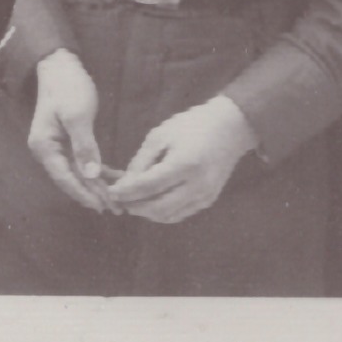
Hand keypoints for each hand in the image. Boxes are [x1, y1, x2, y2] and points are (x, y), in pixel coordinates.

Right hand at [28, 50, 116, 213]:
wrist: (61, 67)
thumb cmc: (67, 87)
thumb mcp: (77, 115)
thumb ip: (84, 146)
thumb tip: (91, 175)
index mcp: (44, 146)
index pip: (65, 177)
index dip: (84, 193)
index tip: (102, 205)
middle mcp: (47, 151)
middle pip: (71, 179)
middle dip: (94, 194)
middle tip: (117, 208)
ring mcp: (57, 147)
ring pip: (78, 173)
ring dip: (97, 185)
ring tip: (118, 199)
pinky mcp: (67, 142)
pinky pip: (82, 161)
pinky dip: (97, 170)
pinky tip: (114, 178)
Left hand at [107, 95, 258, 223]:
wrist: (230, 128)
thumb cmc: (192, 125)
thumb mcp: (161, 135)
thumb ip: (142, 160)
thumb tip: (124, 184)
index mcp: (185, 163)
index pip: (148, 186)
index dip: (126, 192)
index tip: (110, 191)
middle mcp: (197, 184)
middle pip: (158, 207)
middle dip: (134, 206)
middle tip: (119, 200)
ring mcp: (205, 195)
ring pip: (168, 215)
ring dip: (146, 212)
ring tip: (132, 202)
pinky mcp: (208, 200)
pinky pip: (180, 213)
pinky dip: (162, 212)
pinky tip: (150, 203)